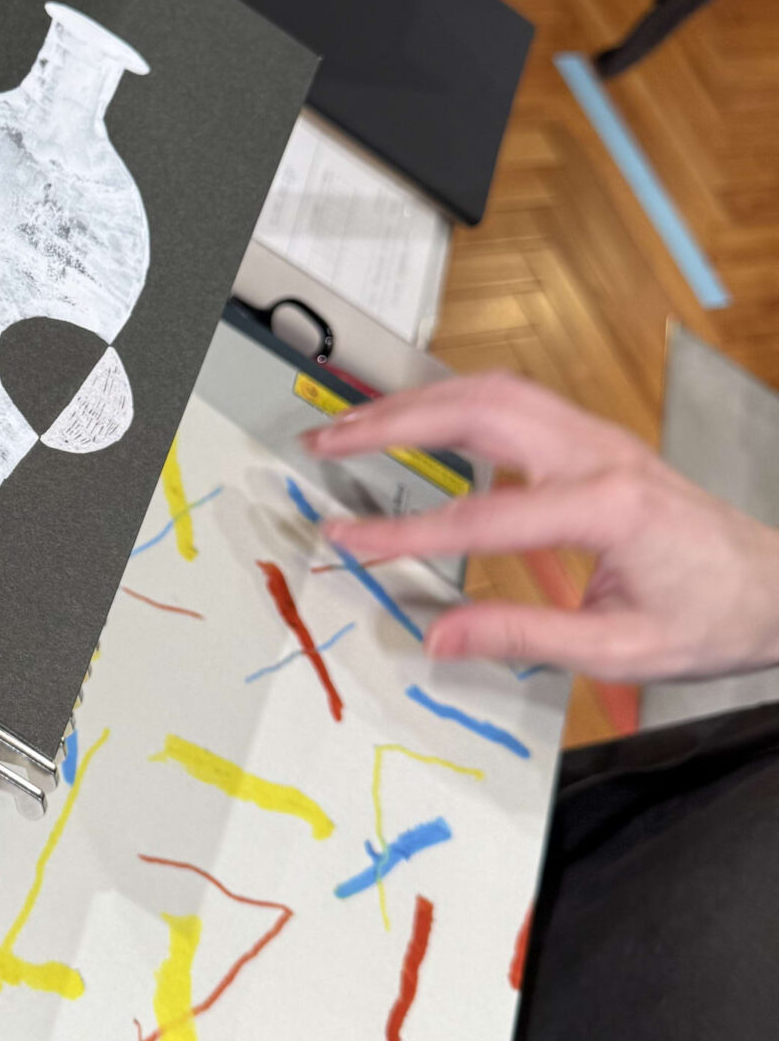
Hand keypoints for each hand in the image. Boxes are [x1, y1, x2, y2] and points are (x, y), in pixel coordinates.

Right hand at [305, 370, 778, 683]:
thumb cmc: (715, 619)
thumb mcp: (622, 649)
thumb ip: (524, 637)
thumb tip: (439, 638)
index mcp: (607, 508)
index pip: (480, 516)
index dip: (404, 533)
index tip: (346, 539)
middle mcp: (600, 454)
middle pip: (478, 410)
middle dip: (392, 422)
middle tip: (324, 443)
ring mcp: (599, 436)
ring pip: (492, 390)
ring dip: (417, 401)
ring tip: (353, 425)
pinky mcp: (596, 439)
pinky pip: (514, 399)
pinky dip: (453, 401)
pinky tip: (416, 420)